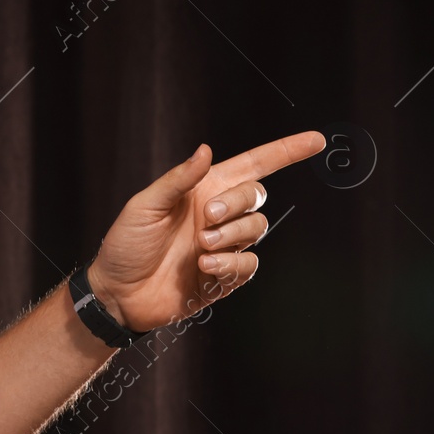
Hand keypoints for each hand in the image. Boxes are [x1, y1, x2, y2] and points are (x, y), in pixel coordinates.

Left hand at [86, 131, 325, 331]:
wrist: (116, 293)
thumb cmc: (125, 245)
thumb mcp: (144, 206)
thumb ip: (177, 180)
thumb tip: (206, 150)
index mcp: (202, 191)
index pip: (253, 166)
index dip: (286, 152)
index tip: (317, 140)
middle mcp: (217, 216)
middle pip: (257, 196)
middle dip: (238, 204)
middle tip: (207, 218)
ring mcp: (222, 246)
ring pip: (257, 230)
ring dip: (233, 236)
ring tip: (201, 248)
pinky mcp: (223, 277)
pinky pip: (248, 265)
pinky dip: (231, 264)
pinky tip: (205, 268)